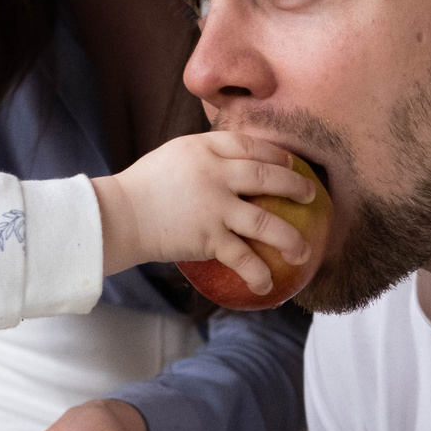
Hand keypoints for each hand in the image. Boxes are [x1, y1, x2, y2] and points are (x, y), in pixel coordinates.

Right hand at [92, 132, 315, 289]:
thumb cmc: (142, 187)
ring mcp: (215, 206)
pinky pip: (242, 258)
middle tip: (311, 196)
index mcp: (205, 148)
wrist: (119, 215)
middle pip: (267, 177)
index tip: (291, 164)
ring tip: (303, 251)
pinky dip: (257, 272)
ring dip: (290, 239)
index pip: (250, 145)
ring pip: (265, 223)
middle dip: (296, 186)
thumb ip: (204, 158)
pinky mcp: (209, 237)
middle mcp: (215, 174)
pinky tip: (267, 284)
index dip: (276, 154)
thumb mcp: (173, 156)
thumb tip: (231, 167)